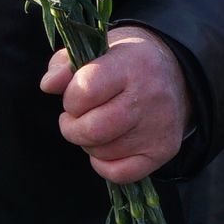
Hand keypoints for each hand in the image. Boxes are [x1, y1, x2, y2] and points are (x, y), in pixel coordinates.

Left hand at [39, 25, 189, 183]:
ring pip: (103, 152)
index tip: (74, 96)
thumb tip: (48, 85)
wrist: (175, 73)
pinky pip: (120, 173)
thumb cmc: (125, 61)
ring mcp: (160, 126)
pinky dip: (104, 165)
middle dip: (72, 127)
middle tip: (74, 118)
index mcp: (131, 63)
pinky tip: (106, 146)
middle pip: (93, 129)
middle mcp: (150, 95)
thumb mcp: (97, 49)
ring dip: (89, 144)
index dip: (70, 98)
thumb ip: (64, 64)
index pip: (86, 89)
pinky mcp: (164, 150)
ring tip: (96, 126)